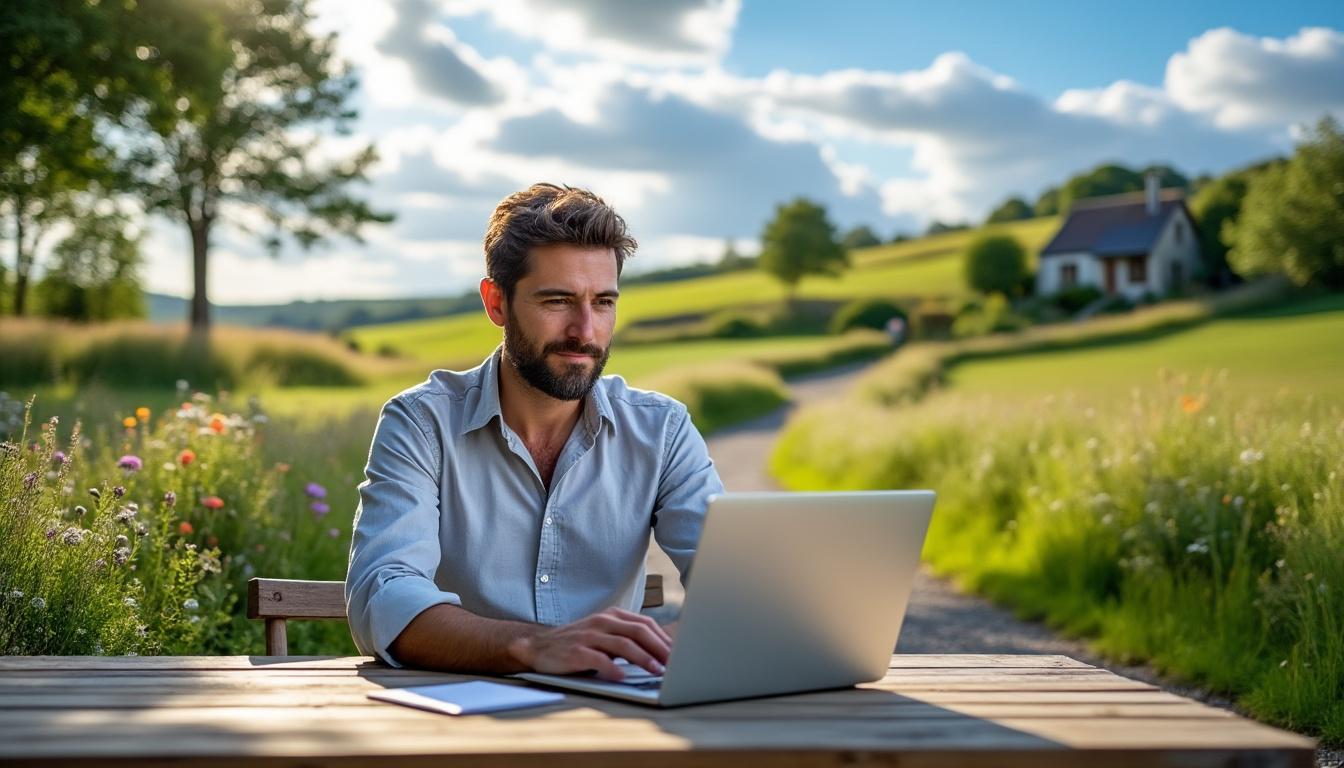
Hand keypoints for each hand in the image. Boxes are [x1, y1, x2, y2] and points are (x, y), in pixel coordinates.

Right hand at [508, 607, 672, 680]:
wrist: (539, 646)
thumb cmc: (579, 644)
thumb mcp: (604, 635)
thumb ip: (627, 639)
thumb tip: (660, 654)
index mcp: (612, 616)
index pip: (645, 624)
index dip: (664, 639)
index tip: (680, 654)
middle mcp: (602, 622)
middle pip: (638, 631)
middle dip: (660, 648)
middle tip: (675, 663)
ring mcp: (589, 635)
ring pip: (623, 644)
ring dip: (643, 658)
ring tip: (657, 671)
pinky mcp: (576, 651)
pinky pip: (598, 659)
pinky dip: (612, 668)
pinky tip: (623, 677)